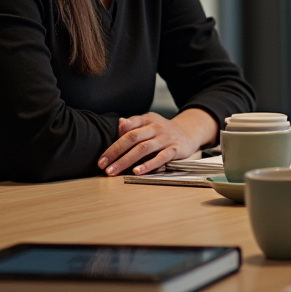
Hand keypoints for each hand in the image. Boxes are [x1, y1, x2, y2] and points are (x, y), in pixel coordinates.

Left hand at [97, 109, 217, 175]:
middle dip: (115, 152)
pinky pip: (160, 157)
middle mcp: (155, 127)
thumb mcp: (149, 122)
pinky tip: (137, 172)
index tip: (102, 157)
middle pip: (132, 138)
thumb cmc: (162, 130)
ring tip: (114, 171)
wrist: (188, 132)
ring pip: (143, 148)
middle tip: (103, 166)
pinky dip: (148, 165)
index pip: (127, 126)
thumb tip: (119, 124)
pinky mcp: (174, 149)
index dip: (113, 141)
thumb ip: (134, 124)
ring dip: (126, 161)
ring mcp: (165, 138)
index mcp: (147, 119)